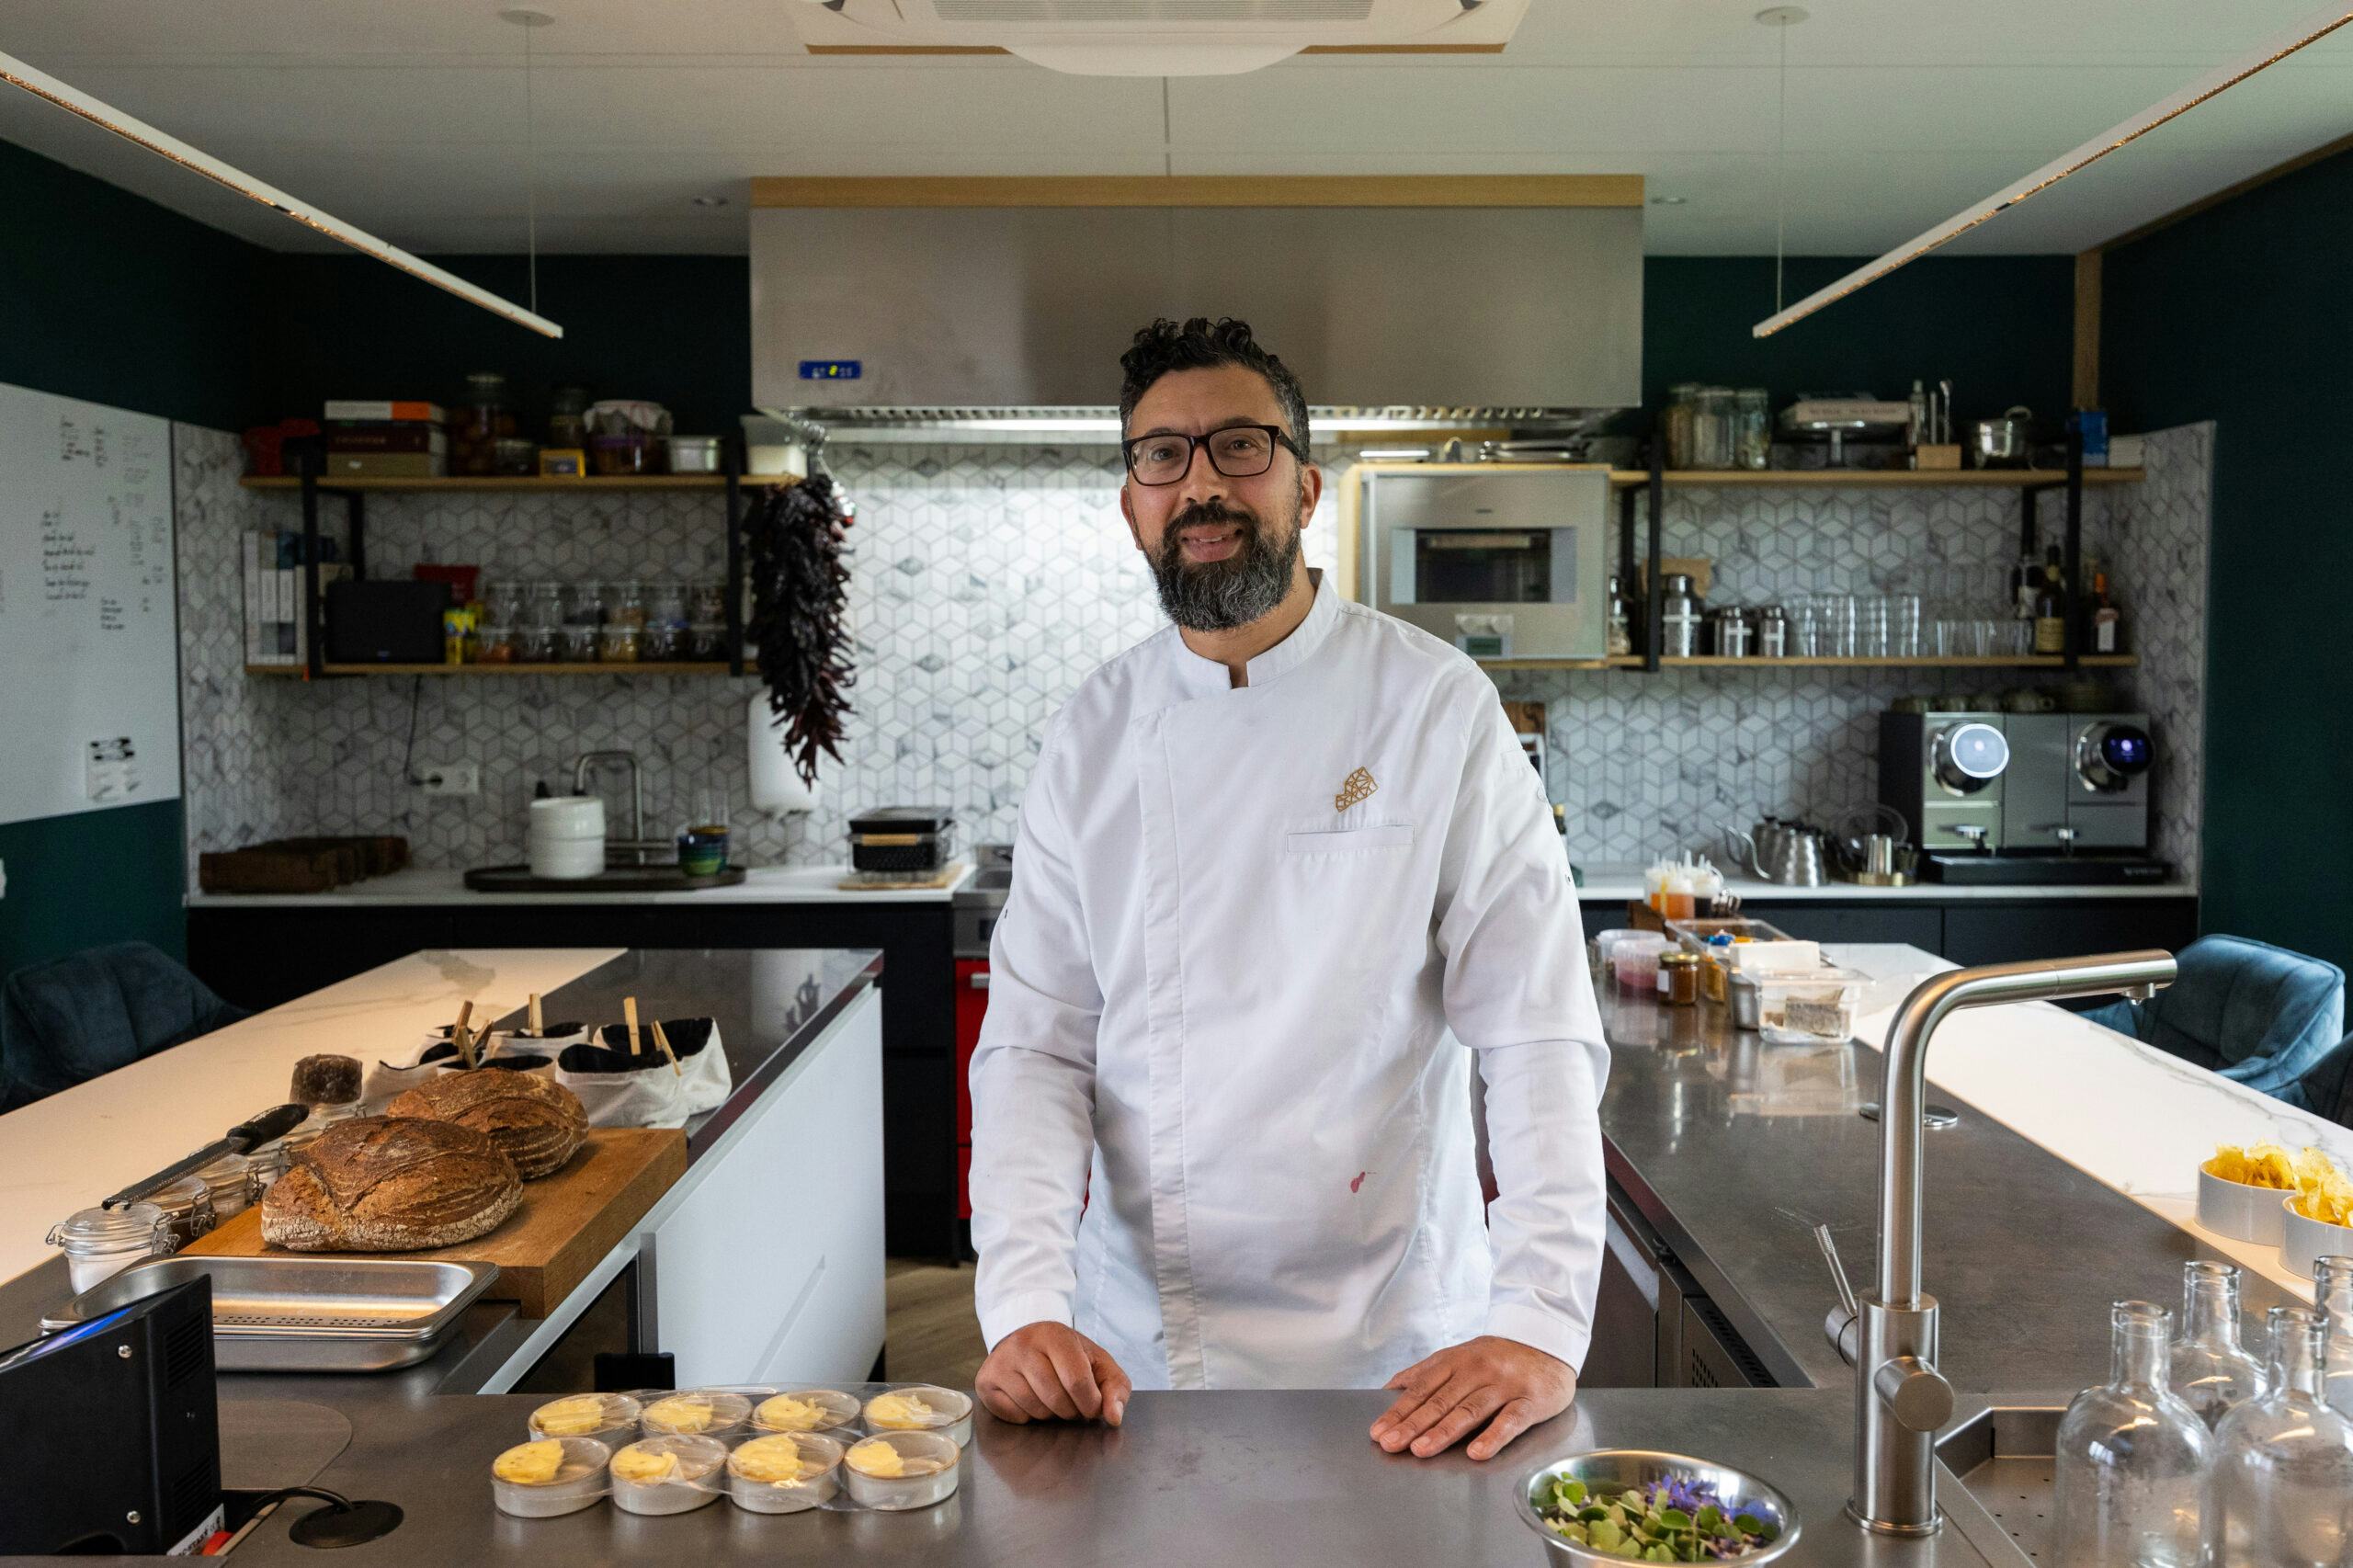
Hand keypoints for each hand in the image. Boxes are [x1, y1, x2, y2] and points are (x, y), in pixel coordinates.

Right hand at [977, 1321, 1132, 1426]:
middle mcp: (1023, 1345)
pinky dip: (1028, 1416)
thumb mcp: (1098, 1363)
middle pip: (1056, 1399)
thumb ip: (1115, 1388)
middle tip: (1070, 1400)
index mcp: (1056, 1335)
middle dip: (1070, 1410)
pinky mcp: (986, 1381)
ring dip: (1049, 1414)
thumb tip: (1114, 1417)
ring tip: (1050, 1398)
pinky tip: (1030, 1399)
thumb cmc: (1067, 1355)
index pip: (1077, 1381)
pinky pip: (1015, 1417)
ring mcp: (1001, 1363)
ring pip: (1035, 1410)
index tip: (1091, 1405)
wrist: (1026, 1339)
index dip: (1090, 1403)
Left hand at [1370, 1335, 1575, 1460]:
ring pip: (1470, 1410)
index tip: (1378, 1431)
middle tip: (1390, 1444)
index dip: (1398, 1411)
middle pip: (1440, 1401)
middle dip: (1412, 1424)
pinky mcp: (1530, 1400)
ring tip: (1421, 1449)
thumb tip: (1389, 1390)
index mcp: (1455, 1361)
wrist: (1546, 1340)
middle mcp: (1476, 1371)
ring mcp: (1503, 1385)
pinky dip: (1493, 1437)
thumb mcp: (1458, 1356)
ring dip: (1443, 1431)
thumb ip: (1425, 1373)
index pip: (1421, 1388)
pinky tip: (1477, 1452)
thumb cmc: (1497, 1356)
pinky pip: (1510, 1421)